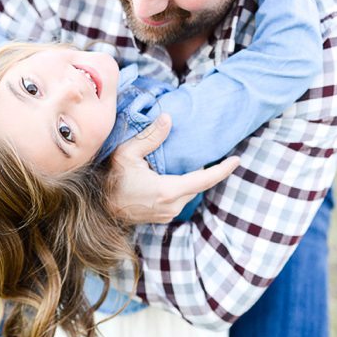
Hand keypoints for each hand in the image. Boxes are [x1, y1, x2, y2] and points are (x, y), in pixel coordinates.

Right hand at [106, 116, 238, 225]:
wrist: (98, 208)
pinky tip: (179, 175)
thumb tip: (168, 119)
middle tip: (216, 155)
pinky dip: (184, 186)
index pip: (205, 179)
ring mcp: (168, 214)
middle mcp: (172, 206)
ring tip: (197, 163)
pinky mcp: (163, 216)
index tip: (237, 160)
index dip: (223, 169)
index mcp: (167, 191)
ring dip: (194, 179)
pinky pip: (181, 199)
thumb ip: (149, 137)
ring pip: (190, 193)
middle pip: (199, 186)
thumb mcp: (126, 154)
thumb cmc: (110, 180)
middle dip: (208, 171)